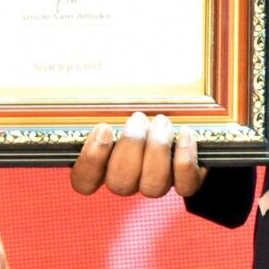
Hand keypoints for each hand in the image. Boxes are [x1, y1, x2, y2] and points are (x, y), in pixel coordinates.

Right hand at [70, 111, 204, 199]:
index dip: (91, 160)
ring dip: (157, 149)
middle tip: (138, 119)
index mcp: (104, 164)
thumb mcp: (120, 102)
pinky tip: (185, 134)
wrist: (182, 117)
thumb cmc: (142, 109)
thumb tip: (92, 82)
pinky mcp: (184, 182)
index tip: (104, 128)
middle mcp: (128, 180)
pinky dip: (185, 159)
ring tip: (161, 123)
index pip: (84, 182)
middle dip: (130, 146)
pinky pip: (184, 184)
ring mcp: (155, 183)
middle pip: (120, 183)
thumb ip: (104, 102)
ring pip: (152, 186)